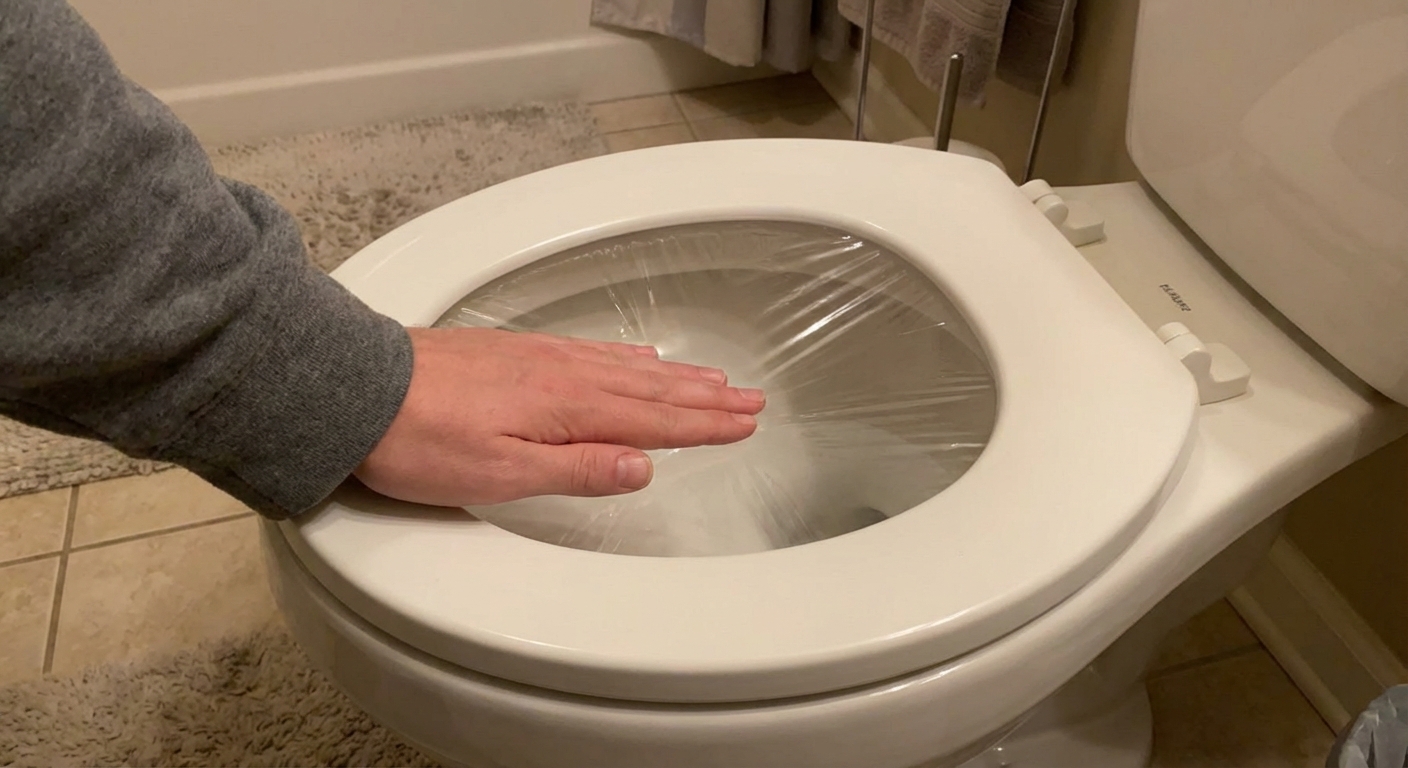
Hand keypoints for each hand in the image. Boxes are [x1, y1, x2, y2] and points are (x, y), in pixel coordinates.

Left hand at [354, 327, 764, 505]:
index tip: (743, 424)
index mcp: (566, 410)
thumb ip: (576, 470)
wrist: (356, 388)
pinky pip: (593, 352)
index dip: (702, 426)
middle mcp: (562, 377)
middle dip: (705, 397)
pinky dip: (628, 356)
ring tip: (713, 379)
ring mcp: (540, 360)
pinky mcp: (517, 354)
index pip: (651, 422)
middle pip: (650, 391)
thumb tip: (642, 468)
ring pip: (627, 369)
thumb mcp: (499, 474)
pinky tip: (636, 357)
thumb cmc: (417, 439)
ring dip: (676, 377)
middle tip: (750, 399)